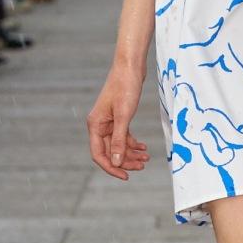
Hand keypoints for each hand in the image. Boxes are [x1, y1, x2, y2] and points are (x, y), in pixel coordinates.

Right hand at [87, 59, 150, 178]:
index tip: (126, 176)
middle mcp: (99, 125)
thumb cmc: (125, 87)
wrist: (130, 66)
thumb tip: (115, 161)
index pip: (99, 154)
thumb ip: (119, 140)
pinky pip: (123, 136)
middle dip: (125, 161)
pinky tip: (144, 147)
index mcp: (95, 125)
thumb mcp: (124, 115)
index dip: (111, 167)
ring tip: (146, 158)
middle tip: (142, 166)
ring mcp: (108, 121)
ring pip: (118, 145)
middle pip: (110, 151)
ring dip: (131, 153)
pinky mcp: (118, 117)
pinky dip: (133, 143)